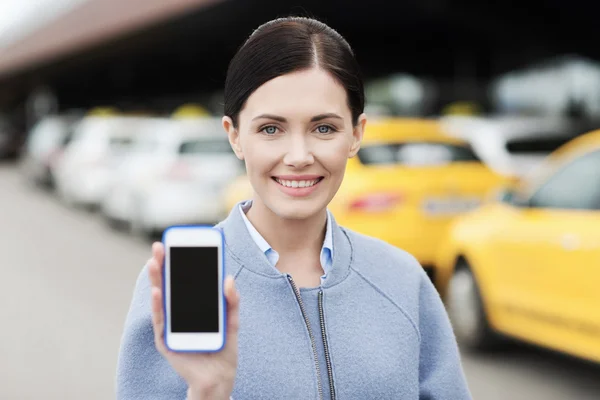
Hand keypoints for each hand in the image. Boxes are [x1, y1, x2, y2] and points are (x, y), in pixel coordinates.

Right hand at [147, 242, 238, 399]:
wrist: (220, 377)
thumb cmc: (224, 348)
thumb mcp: (232, 320)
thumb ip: (232, 300)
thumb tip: (228, 278)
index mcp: (193, 307)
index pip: (183, 281)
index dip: (179, 263)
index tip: (176, 244)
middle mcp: (178, 314)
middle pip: (168, 286)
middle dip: (164, 266)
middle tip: (160, 246)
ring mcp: (171, 327)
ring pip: (161, 299)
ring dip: (156, 280)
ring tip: (154, 262)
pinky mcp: (167, 342)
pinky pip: (161, 321)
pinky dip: (158, 305)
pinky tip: (158, 290)